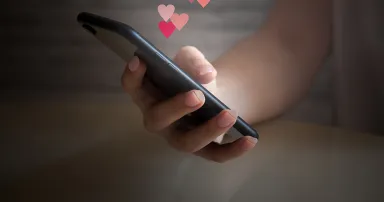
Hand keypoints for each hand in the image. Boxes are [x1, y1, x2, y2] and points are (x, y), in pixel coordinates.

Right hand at [121, 46, 256, 162]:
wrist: (212, 96)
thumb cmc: (192, 77)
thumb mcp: (191, 60)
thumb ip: (194, 60)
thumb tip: (206, 74)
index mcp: (150, 94)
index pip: (132, 87)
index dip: (132, 77)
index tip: (140, 61)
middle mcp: (159, 120)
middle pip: (157, 120)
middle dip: (176, 108)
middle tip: (197, 95)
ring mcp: (178, 137)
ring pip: (187, 143)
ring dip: (208, 130)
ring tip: (229, 114)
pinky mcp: (201, 149)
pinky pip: (215, 155)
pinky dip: (233, 150)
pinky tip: (251, 139)